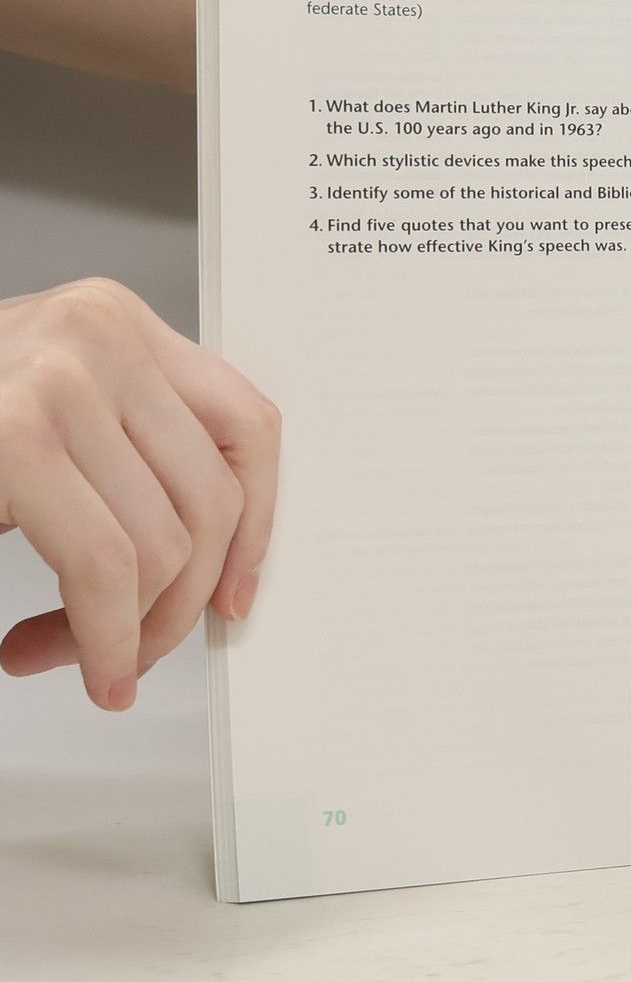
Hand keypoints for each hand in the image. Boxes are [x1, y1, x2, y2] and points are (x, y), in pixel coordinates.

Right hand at [0, 278, 279, 708]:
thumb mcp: (51, 427)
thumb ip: (127, 459)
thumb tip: (218, 564)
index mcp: (118, 323)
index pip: (248, 425)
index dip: (257, 525)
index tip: (234, 596)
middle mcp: (99, 334)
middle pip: (212, 499)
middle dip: (173, 602)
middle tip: (119, 651)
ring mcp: (58, 379)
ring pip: (167, 545)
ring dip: (122, 630)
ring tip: (60, 651)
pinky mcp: (17, 437)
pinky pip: (108, 568)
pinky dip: (96, 638)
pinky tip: (53, 658)